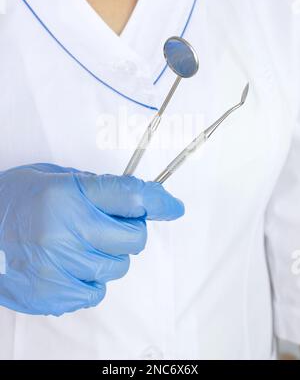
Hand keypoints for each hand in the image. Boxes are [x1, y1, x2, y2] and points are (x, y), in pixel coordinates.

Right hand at [0, 163, 183, 315]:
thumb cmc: (15, 200)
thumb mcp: (56, 177)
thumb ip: (98, 187)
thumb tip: (139, 199)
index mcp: (68, 195)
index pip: (131, 197)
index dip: (159, 201)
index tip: (172, 207)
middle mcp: (65, 231)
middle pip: (134, 238)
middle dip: (129, 230)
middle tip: (108, 224)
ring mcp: (59, 267)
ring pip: (118, 267)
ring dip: (108, 255)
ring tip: (80, 244)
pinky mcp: (53, 295)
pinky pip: (96, 292)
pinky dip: (90, 278)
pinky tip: (69, 264)